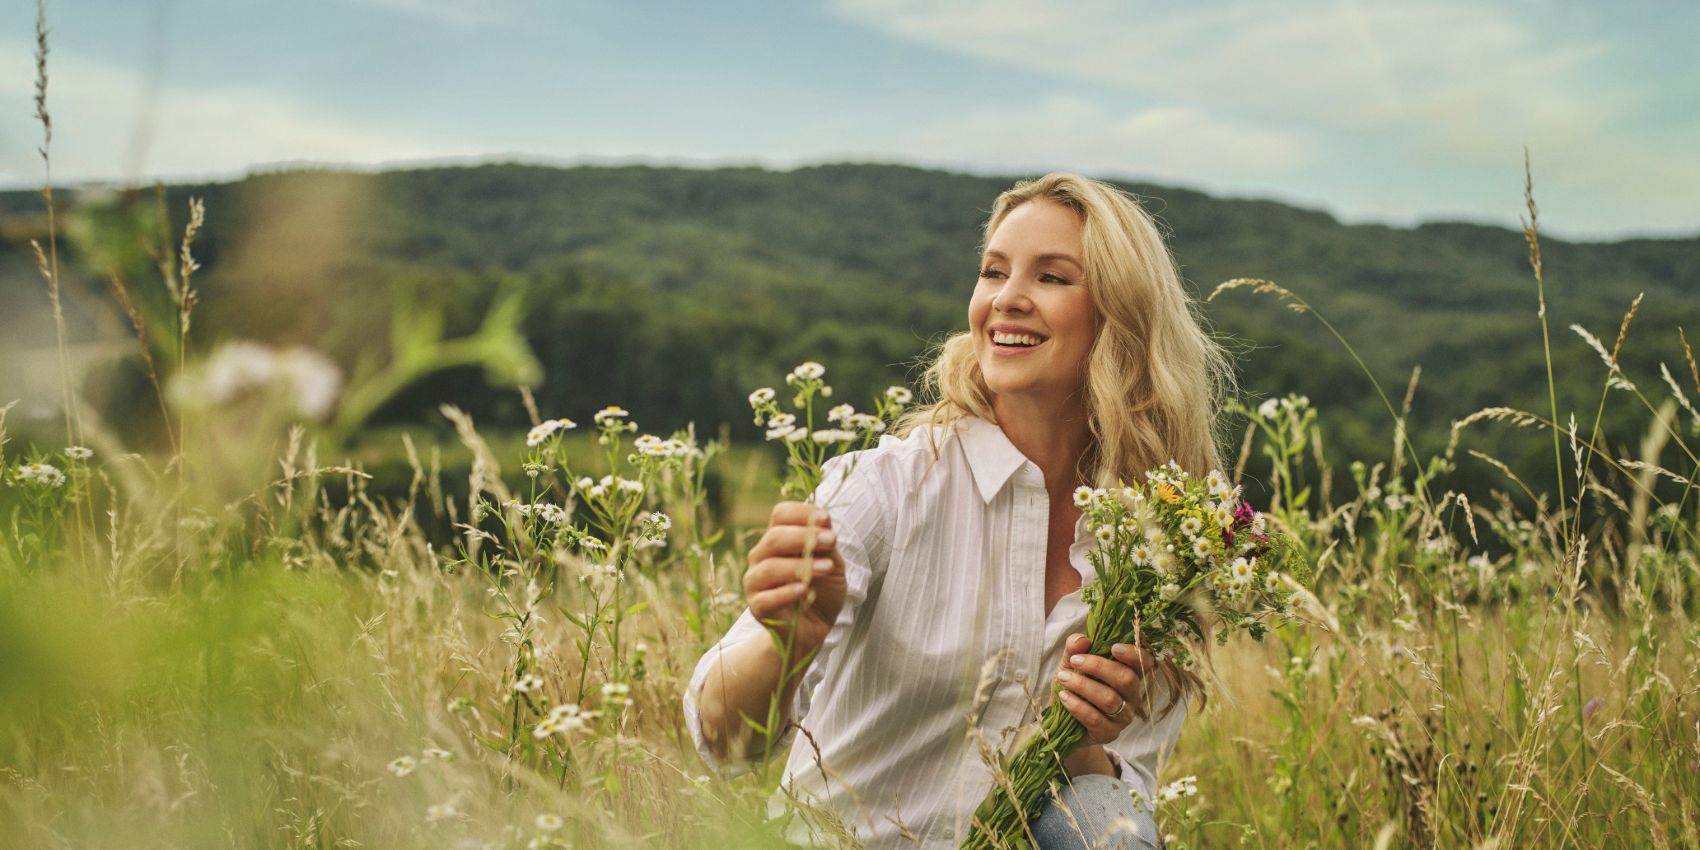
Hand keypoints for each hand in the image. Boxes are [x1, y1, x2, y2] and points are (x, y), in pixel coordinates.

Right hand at [742, 501, 847, 660]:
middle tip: (831, 541)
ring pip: (769, 567)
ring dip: (801, 565)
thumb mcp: (832, 564)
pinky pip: (766, 597)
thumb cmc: (821, 590)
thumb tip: (824, 520)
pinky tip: (805, 590)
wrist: (813, 629)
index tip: (826, 518)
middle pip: (774, 538)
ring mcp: (755, 582)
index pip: (780, 515)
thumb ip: (826, 544)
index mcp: (778, 540)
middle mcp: (761, 556)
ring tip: (827, 568)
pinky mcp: (756, 607)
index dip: (801, 513)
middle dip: (805, 537)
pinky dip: (787, 592)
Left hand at [1052, 632, 1156, 747]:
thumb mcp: (1070, 664)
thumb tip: (1082, 640)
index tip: (1113, 647)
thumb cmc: (1073, 687)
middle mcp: (1132, 696)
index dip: (1134, 654)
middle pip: (1127, 679)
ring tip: (1063, 679)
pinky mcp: (1109, 733)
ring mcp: (1123, 717)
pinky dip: (1077, 706)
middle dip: (1099, 666)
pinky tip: (1064, 697)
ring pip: (1110, 699)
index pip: (1145, 663)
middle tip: (1074, 661)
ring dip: (1083, 685)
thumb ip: (1074, 649)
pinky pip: (1096, 719)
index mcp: (1129, 674)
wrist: (1062, 722)